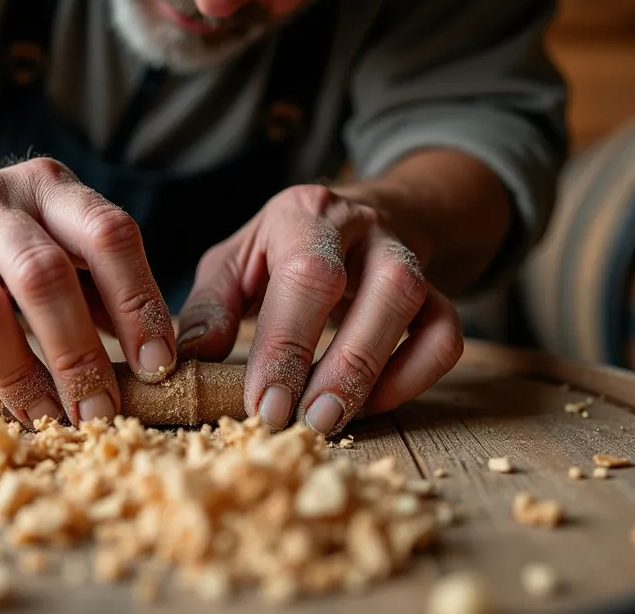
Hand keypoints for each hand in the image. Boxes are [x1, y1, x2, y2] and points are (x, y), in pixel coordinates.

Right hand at [0, 158, 176, 425]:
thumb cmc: (9, 241)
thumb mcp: (62, 238)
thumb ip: (105, 289)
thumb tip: (158, 366)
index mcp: (49, 185)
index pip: (107, 235)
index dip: (137, 302)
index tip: (159, 366)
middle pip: (42, 277)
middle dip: (79, 355)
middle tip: (104, 413)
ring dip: (23, 377)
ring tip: (53, 417)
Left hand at [175, 184, 463, 435]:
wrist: (354, 215)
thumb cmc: (280, 248)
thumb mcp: (235, 261)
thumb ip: (212, 306)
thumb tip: (191, 361)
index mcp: (304, 214)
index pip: (307, 276)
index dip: (288, 345)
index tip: (265, 404)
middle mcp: (364, 227)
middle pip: (380, 289)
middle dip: (344, 366)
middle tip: (307, 422)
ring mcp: (407, 256)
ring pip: (417, 308)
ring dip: (377, 374)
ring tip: (334, 419)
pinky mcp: (434, 292)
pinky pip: (444, 336)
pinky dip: (413, 377)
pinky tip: (370, 403)